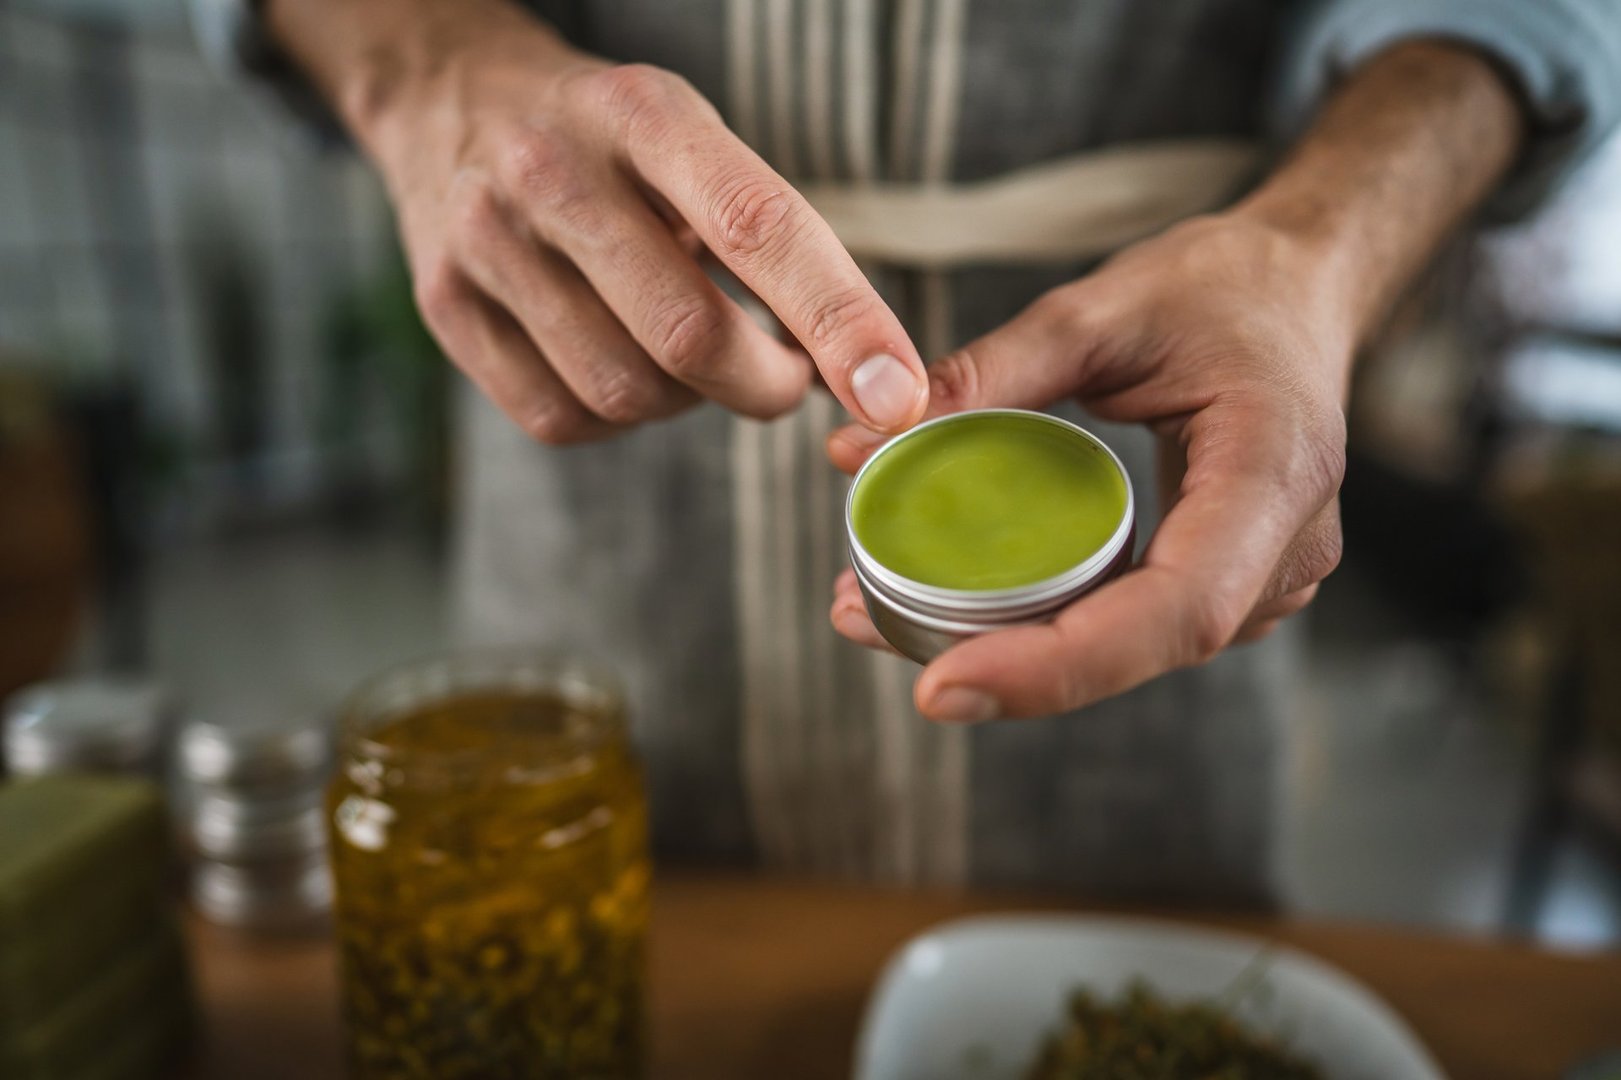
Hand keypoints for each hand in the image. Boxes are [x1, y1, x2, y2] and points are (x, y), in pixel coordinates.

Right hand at [284, 0, 926, 442]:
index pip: (758, 227)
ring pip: (624, 392)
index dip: (838, 319)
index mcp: (641, 114)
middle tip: (786, 378)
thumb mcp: (692, 141)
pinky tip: (623, 366)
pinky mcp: (446, 307)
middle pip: (686, 335)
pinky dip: (617, 419)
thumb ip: (775, 240)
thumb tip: (867, 372)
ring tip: (688, 353)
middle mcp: (552, 173)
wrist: (450, 99)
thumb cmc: (609, 139)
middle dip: (764, 384)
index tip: (893, 393)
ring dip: (688, 401)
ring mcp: (486, 243)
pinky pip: (561, 418)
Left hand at [827, 213, 1351, 721]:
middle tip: (859, 622)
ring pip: (1127, 649)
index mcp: (1273, 470)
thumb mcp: (1096, 309)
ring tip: (874, 610)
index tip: (943, 682)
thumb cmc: (1218, 286)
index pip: (1175, 609)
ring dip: (1006, 647)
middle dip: (1000, 662)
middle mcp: (1283, 547)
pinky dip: (1041, 622)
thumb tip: (863, 445)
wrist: (1297, 288)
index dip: (1059, 664)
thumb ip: (989, 374)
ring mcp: (1264, 577)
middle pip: (1138, 647)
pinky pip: (1129, 624)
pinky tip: (950, 602)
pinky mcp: (1227, 581)